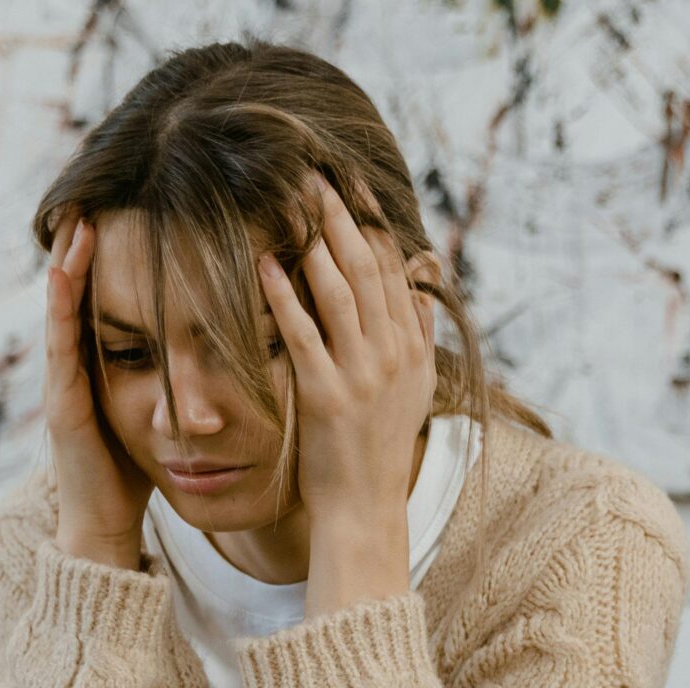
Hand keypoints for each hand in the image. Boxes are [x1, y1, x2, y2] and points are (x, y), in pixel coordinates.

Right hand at [41, 213, 153, 568]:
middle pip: (76, 294)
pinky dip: (60, 307)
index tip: (120, 211)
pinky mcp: (63, 404)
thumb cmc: (129, 476)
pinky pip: (61, 346)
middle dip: (81, 246)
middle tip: (89, 195)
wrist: (102, 527)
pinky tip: (62, 273)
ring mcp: (65, 383)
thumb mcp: (154, 416)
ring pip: (63, 310)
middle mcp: (76, 368)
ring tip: (76, 218)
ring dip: (67, 262)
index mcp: (99, 366)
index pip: (101, 300)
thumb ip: (168, 382)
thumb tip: (213, 355)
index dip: (105, 258)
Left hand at [256, 172, 438, 613]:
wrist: (365, 509)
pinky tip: (265, 263)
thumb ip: (418, 331)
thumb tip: (424, 278)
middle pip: (367, 269)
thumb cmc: (377, 450)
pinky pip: (304, 334)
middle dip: (341, 218)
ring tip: (292, 202)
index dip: (372, 224)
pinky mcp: (327, 396)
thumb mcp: (412, 388)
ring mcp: (362, 376)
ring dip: (314, 241)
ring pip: (340, 292)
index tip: (352, 186)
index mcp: (410, 349)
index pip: (394, 271)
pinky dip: (284, 295)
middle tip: (315, 175)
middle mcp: (392, 356)